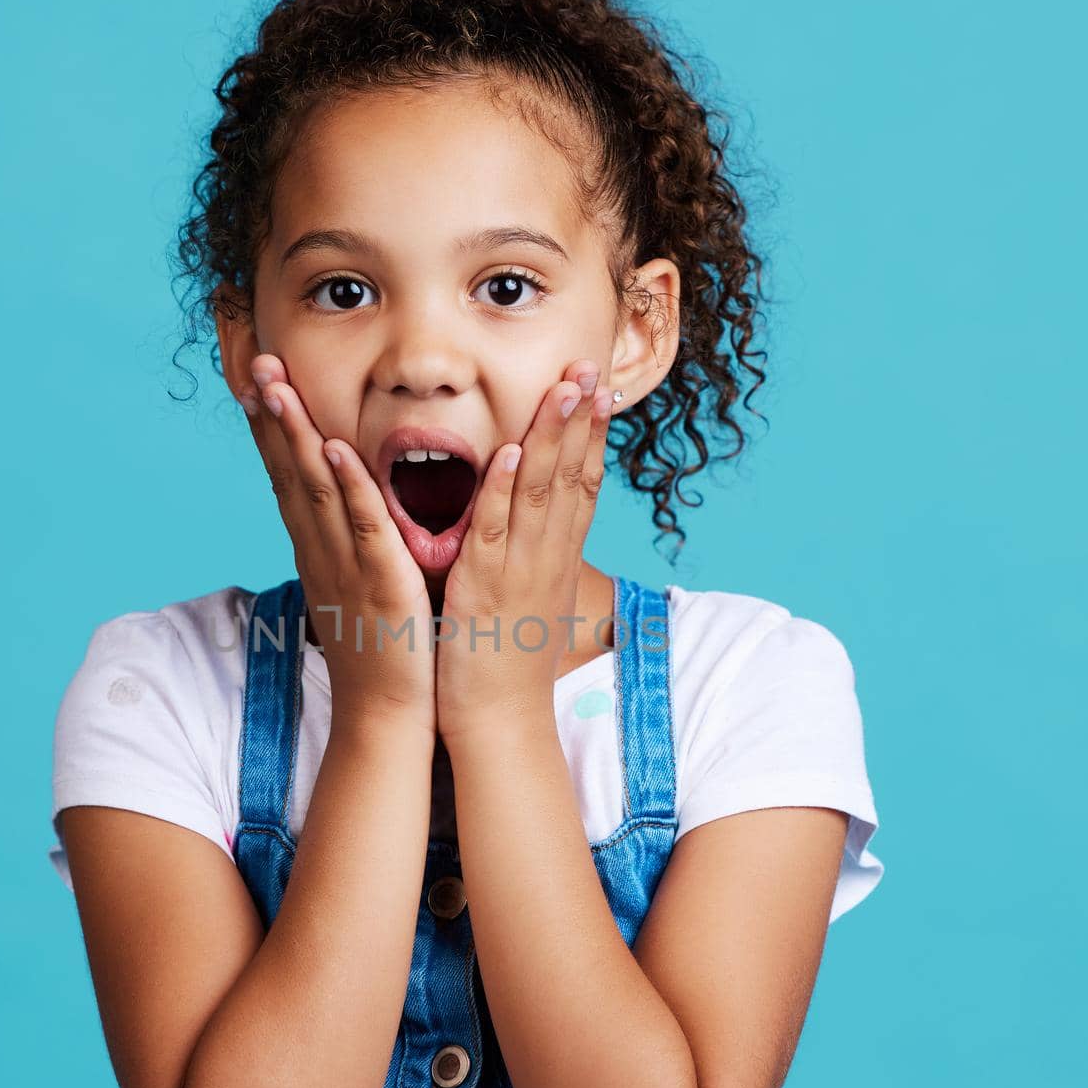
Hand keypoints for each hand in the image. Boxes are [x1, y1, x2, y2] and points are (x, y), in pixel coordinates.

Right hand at [238, 355, 435, 732]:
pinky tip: (332, 449)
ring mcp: (344, 563)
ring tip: (274, 383)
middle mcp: (321, 548)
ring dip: (293, 432)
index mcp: (319, 547)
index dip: (269, 423)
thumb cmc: (382, 650)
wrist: (386, 714)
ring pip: (313, 487)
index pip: (286, 472)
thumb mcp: (359, 584)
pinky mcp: (378, 581)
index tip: (253, 375)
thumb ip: (354, 542)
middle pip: (286, 468)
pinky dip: (346, 486)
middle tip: (250, 356)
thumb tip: (349, 507)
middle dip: (268, 411)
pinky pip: (360, 526)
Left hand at [435, 360, 612, 743]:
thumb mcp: (528, 600)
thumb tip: (538, 532)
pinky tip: (513, 453)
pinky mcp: (485, 586)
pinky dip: (504, 490)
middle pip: (573, 476)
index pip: (583, 486)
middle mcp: (547, 557)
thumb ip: (532, 559)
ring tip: (566, 386)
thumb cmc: (505, 662)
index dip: (593, 436)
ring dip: (554, 436)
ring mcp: (519, 569)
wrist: (499, 722)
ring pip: (541, 492)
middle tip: (593, 365)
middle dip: (582, 418)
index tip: (602, 390)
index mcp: (555, 559)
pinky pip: (496, 531)